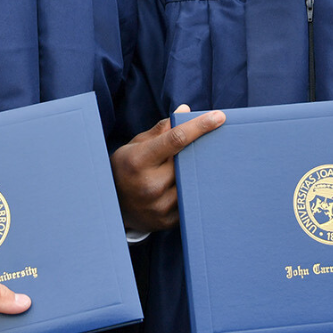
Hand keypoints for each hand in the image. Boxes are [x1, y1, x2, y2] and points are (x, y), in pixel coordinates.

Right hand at [111, 104, 224, 231]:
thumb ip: (162, 129)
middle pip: (188, 160)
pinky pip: (190, 201)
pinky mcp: (167, 221)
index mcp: (139, 160)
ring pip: (192, 182)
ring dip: (199, 170)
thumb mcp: (136, 144)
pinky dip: (194, 189)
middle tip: (214, 141)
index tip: (219, 116)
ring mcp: (159, 205)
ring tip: (202, 162)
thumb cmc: (125, 167)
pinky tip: (196, 183)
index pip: (176, 138)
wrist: (113, 205)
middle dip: (201, 149)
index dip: (199, 126)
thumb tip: (186, 111)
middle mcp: (149, 184)